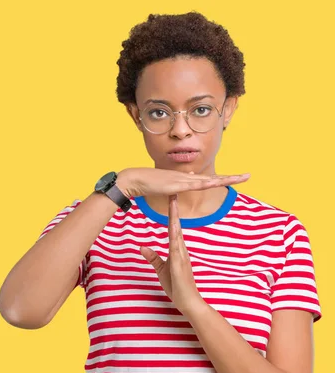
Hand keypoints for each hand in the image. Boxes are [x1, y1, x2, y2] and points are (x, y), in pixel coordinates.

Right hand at [116, 167, 249, 197]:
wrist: (136, 179)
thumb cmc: (149, 183)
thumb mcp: (168, 185)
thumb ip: (180, 183)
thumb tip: (191, 177)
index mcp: (186, 179)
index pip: (209, 179)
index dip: (223, 179)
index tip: (237, 179)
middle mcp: (187, 177)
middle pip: (214, 178)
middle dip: (231, 178)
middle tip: (248, 176)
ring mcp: (182, 180)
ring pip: (209, 180)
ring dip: (226, 179)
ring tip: (241, 178)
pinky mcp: (175, 184)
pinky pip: (194, 185)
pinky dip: (206, 184)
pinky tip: (216, 183)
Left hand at [140, 194, 204, 314]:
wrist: (189, 303)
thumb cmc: (177, 286)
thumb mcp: (161, 269)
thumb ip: (153, 257)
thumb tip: (142, 246)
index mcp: (177, 249)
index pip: (173, 227)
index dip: (172, 212)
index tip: (171, 198)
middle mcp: (181, 249)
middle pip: (177, 224)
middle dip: (175, 208)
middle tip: (174, 191)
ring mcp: (181, 256)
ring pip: (177, 232)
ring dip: (175, 217)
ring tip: (174, 202)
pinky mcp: (179, 265)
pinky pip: (176, 248)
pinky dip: (175, 237)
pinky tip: (173, 228)